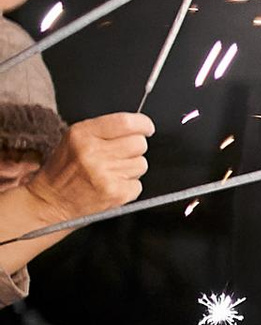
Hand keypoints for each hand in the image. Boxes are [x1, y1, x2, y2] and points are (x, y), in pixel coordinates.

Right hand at [15, 111, 152, 231]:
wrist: (51, 202)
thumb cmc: (63, 170)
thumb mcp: (74, 139)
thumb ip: (104, 130)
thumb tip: (138, 126)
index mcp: (82, 135)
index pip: (126, 122)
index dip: (143, 124)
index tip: (146, 128)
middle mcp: (93, 153)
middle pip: (139, 143)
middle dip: (134, 148)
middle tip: (120, 155)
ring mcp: (105, 175)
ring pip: (141, 163)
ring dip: (131, 168)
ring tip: (111, 172)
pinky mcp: (115, 193)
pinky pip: (138, 184)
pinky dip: (128, 186)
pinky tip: (111, 185)